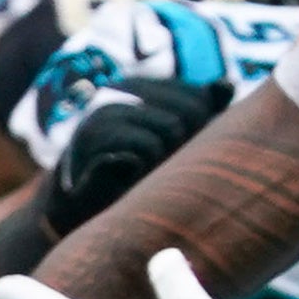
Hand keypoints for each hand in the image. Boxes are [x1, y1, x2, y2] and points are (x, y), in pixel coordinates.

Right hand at [43, 76, 230, 238]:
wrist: (71, 213)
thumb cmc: (128, 179)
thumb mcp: (168, 143)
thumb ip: (198, 114)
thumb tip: (227, 85)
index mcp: (140, 86)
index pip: (199, 100)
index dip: (199, 132)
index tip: (172, 153)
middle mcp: (119, 91)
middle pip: (189, 114)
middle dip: (181, 146)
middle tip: (153, 167)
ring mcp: (103, 112)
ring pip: (169, 131)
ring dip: (160, 162)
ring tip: (137, 174)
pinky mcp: (91, 138)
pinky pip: (142, 151)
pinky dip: (139, 172)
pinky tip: (122, 179)